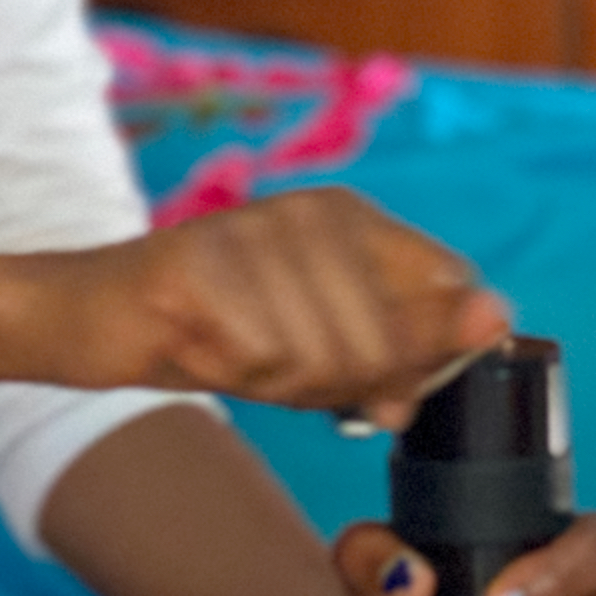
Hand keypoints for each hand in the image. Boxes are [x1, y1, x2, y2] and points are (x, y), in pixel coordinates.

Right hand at [47, 189, 510, 423]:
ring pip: (327, 354)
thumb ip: (409, 344)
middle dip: (346, 386)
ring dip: (286, 386)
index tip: (378, 386)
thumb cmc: (223, 333)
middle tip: (290, 379)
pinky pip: (262, 357)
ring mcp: (253, 229)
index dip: (422, 356)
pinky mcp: (199, 263)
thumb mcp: (326, 348)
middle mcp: (308, 209)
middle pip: (387, 340)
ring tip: (242, 361)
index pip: (448, 288)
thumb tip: (496, 322)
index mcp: (350, 215)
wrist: (100, 318)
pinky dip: (239, 377)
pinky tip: (207, 352)